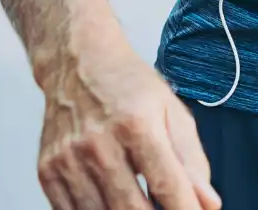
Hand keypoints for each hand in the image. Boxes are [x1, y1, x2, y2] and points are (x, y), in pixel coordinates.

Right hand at [35, 35, 220, 209]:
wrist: (78, 63)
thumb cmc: (129, 86)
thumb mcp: (172, 112)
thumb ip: (193, 160)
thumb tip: (209, 204)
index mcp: (137, 124)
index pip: (167, 184)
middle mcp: (99, 143)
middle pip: (131, 209)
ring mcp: (69, 160)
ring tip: (143, 208)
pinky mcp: (47, 172)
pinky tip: (113, 206)